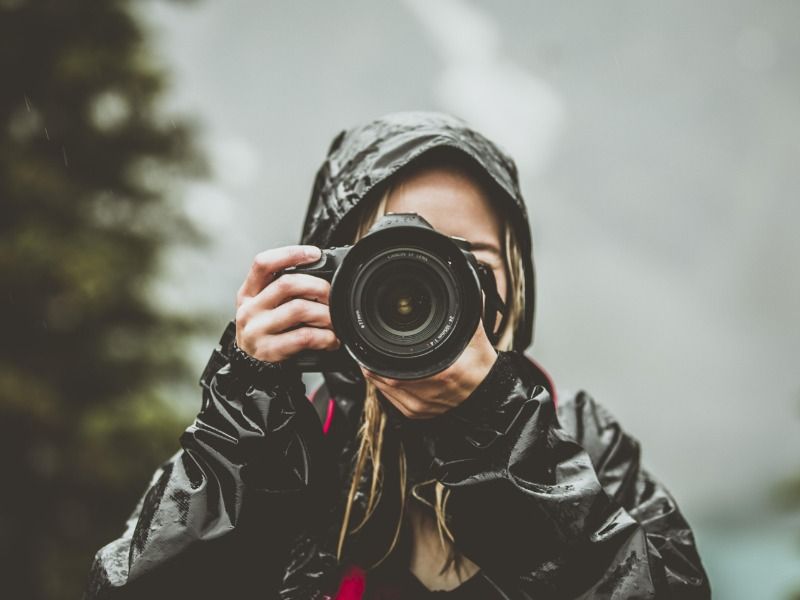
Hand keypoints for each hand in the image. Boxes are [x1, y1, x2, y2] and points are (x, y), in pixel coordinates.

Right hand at [235, 245, 339, 362]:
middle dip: (318, 286)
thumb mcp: (264, 308)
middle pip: (287, 284)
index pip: (263, 263)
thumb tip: (321, 274)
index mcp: (248, 293)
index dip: (289, 254)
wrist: (252, 370)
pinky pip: (304, 337)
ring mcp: (257, 330)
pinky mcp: (269, 350)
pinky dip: (324, 337)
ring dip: (325, 314)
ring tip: (334, 320)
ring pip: (299, 309)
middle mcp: (249, 309)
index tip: (314, 254)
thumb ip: (282, 291)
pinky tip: (331, 339)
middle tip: (331, 295)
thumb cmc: (266, 333)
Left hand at [361, 319, 498, 418]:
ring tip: (372, 360)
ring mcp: (422, 406)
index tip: (372, 345)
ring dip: (376, 375)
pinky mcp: (418, 413)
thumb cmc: (480, 366)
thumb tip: (465, 290)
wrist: (488, 393)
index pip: (399, 371)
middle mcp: (429, 394)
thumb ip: (468, 313)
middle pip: (387, 380)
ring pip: (386, 391)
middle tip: (367, 350)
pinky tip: (383, 375)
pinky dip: (384, 387)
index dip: (380, 359)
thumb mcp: (476, 338)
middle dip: (374, 363)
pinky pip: (392, 401)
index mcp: (442, 374)